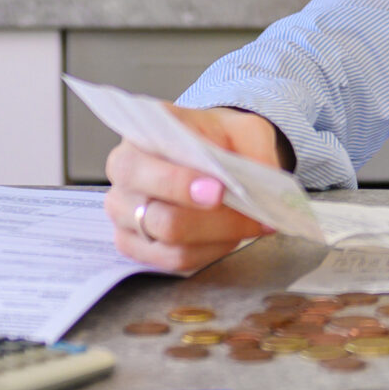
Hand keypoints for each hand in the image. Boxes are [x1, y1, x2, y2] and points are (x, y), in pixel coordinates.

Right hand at [103, 105, 281, 273]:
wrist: (212, 150)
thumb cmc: (218, 137)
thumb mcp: (243, 129)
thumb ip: (255, 149)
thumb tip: (265, 181)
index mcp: (138, 138)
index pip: (141, 168)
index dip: (178, 184)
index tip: (218, 190)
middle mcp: (124, 176)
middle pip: (157, 216)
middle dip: (208, 220)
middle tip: (246, 213)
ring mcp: (124, 214)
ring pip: (169, 243)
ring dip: (217, 237)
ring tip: (250, 223)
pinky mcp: (136, 243)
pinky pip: (173, 260)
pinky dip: (210, 251)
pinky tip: (231, 236)